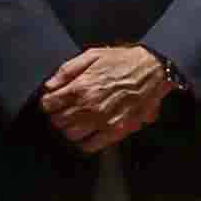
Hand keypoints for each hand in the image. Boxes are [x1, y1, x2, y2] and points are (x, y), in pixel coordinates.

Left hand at [38, 44, 174, 153]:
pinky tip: (88, 133)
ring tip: (76, 121)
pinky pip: (91, 145)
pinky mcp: (116, 131)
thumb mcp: (92, 55)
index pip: (49, 104)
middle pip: (58, 121)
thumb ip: (67, 70)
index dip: (48, 103)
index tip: (52, 102)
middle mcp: (89, 106)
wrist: (152, 69)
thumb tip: (50, 86)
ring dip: (70, 128)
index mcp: (81, 86)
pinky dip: (85, 142)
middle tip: (64, 110)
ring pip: (71, 135)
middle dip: (58, 115)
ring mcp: (103, 121)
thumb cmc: (122, 61)